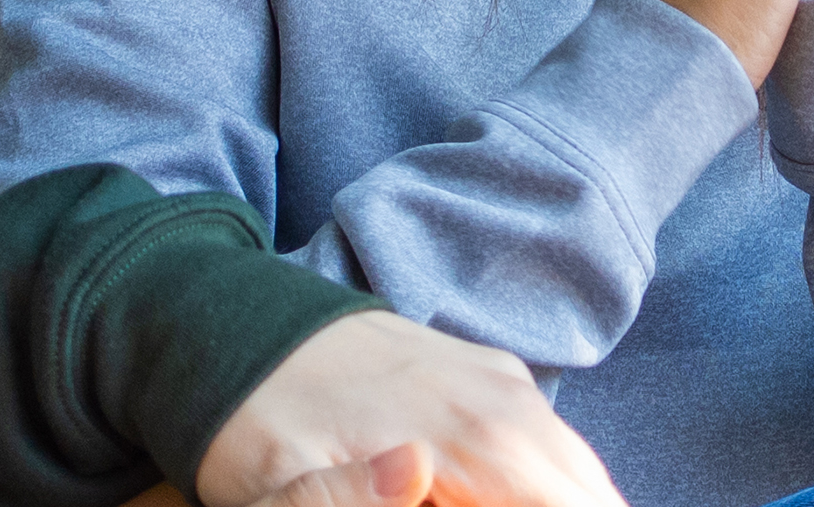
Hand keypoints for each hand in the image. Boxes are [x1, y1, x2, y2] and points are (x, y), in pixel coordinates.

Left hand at [200, 312, 622, 506]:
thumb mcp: (276, 493)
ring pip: (577, 472)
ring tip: (461, 504)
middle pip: (590, 494)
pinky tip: (478, 497)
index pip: (571, 506)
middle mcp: (507, 400)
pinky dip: (541, 486)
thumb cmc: (251, 429)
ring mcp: (502, 380)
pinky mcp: (490, 374)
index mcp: (473, 437)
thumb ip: (345, 500)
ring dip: (554, 499)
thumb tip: (417, 472)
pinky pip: (550, 444)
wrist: (224, 324)